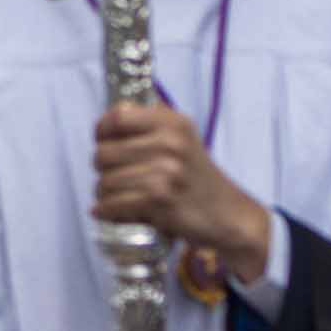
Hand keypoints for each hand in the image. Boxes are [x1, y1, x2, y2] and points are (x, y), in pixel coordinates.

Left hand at [91, 104, 272, 287]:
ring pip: (105, 182)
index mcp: (173, 123)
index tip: (104, 142)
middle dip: (102, 170)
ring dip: (104, 194)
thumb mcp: (182, 139)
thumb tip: (110, 115)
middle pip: (103, 153)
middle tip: (114, 177)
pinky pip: (113, 204)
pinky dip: (107, 211)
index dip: (102, 132)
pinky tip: (111, 212)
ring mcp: (166, 172)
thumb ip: (150, 124)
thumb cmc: (196, 177)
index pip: (117, 117)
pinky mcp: (161, 201)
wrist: (228, 215)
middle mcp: (171, 143)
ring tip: (116, 197)